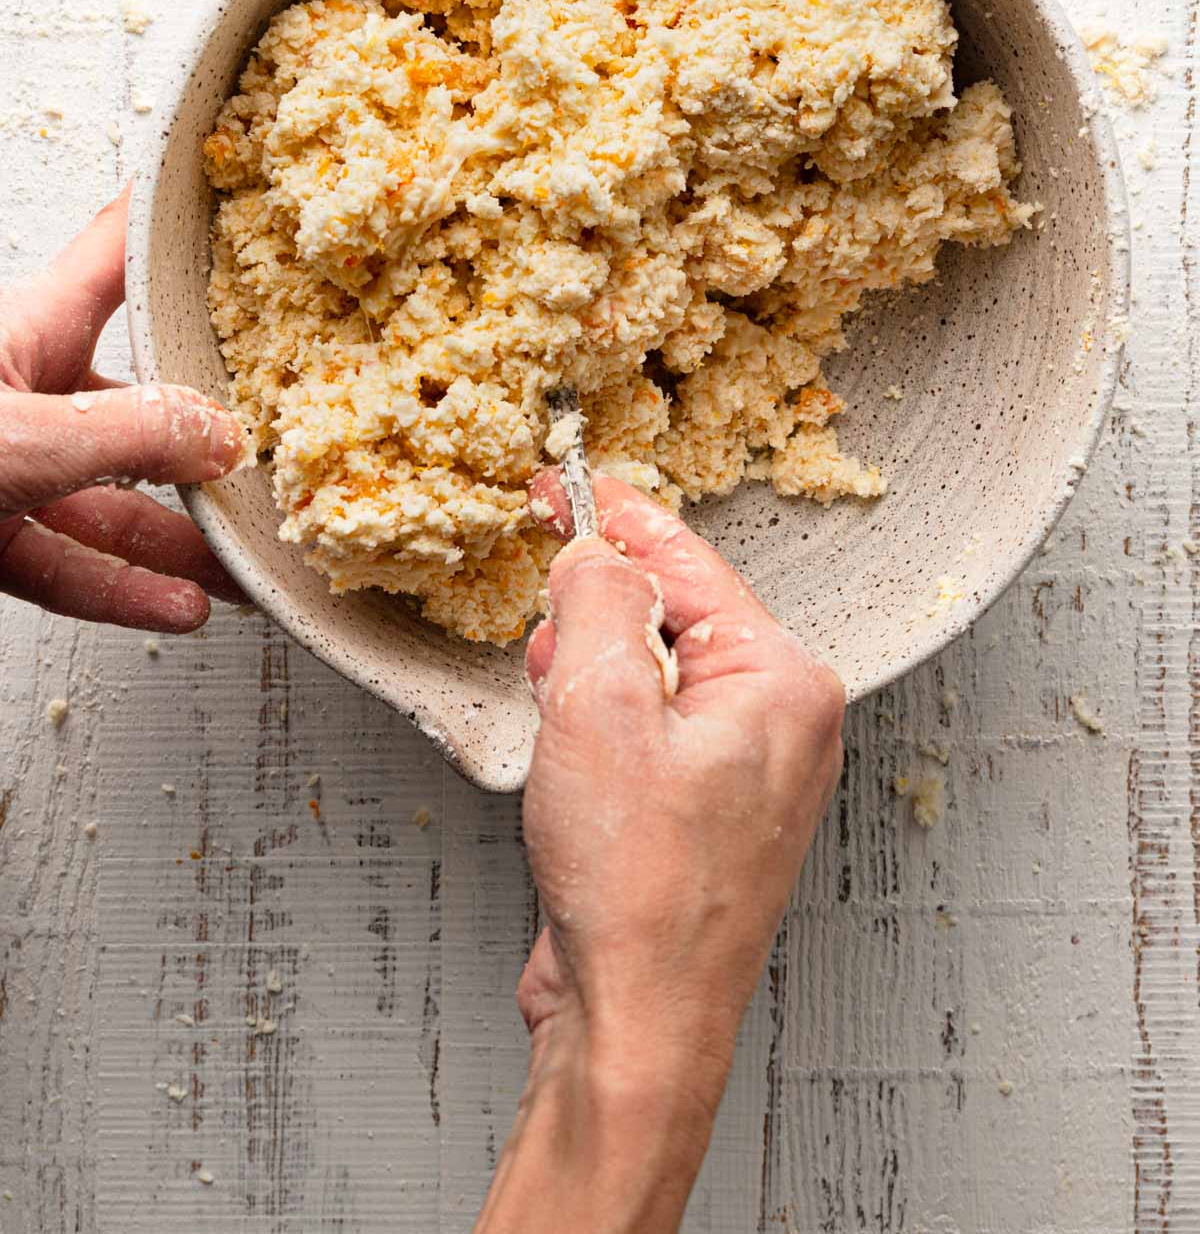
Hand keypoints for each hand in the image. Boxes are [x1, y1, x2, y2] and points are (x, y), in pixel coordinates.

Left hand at [0, 189, 248, 632]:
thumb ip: (128, 438)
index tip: (246, 204)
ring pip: (104, 498)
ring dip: (174, 538)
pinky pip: (62, 559)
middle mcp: (16, 389)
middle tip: (273, 458)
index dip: (181, 228)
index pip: (119, 256)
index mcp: (23, 329)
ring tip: (241, 565)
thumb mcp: (15, 438)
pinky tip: (172, 605)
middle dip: (205, 440)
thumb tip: (222, 435)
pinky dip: (118, 587)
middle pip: (133, 403)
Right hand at [477, 474, 844, 1233]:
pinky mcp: (708, 810)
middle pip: (673, 613)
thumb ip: (596, 599)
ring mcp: (749, 770)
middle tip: (546, 648)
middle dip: (595, 620)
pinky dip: (600, 725)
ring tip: (559, 727)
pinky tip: (570, 760)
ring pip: (654, 672)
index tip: (562, 484)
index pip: (689, 561)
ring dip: (590, 679)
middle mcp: (783, 720)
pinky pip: (651, 729)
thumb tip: (597, 549)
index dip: (614, 515)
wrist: (639, 1026)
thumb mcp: (598, 708)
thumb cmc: (638, 891)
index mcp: (782, 681)